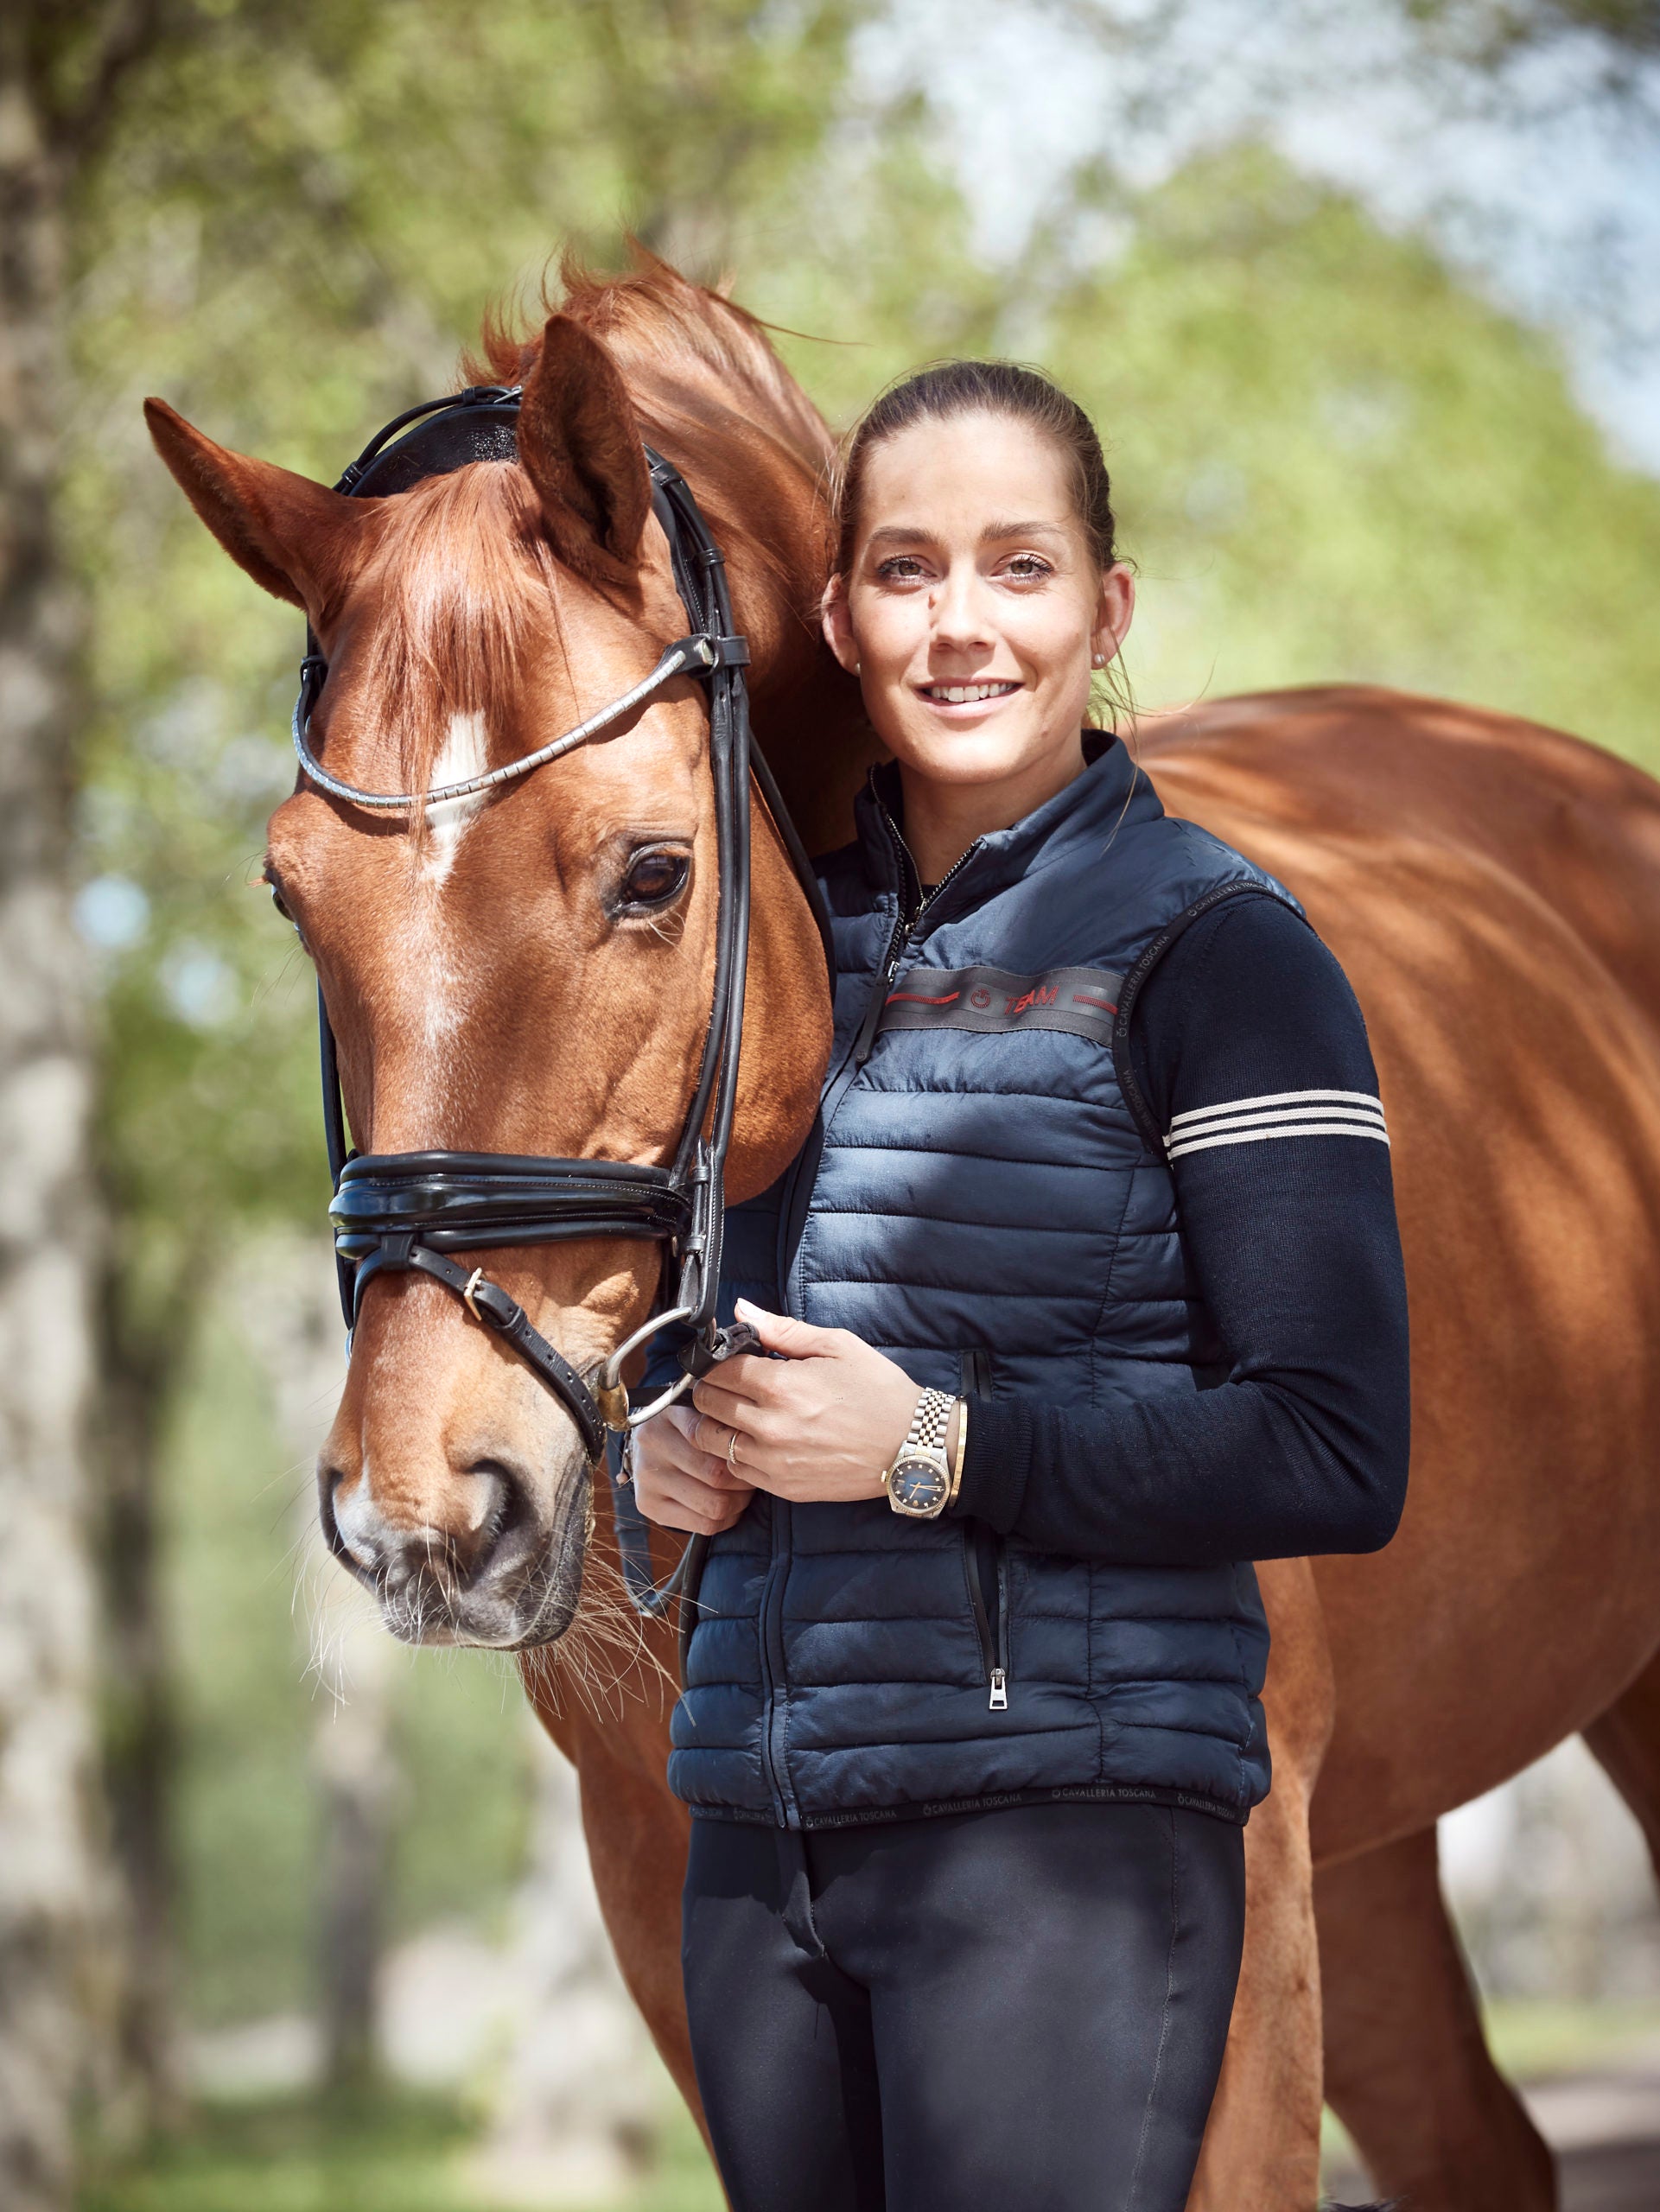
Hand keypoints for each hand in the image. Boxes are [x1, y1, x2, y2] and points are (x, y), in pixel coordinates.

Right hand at [628, 1400, 754, 1535]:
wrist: (651, 1443)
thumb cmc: (689, 1425)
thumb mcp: (703, 1409)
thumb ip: (724, 1416)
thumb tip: (756, 1436)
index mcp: (669, 1412)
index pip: (713, 1437)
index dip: (741, 1449)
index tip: (753, 1450)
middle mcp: (651, 1443)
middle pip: (717, 1475)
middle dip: (744, 1479)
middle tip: (754, 1474)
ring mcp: (646, 1476)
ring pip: (715, 1504)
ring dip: (738, 1502)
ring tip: (743, 1491)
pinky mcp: (648, 1504)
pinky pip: (704, 1524)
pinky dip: (726, 1519)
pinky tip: (728, 1505)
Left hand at [686, 1299, 922, 1505]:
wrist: (912, 1445)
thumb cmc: (878, 1391)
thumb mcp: (836, 1346)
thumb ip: (782, 1329)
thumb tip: (743, 1310)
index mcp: (780, 1385)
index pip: (717, 1370)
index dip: (715, 1361)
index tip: (724, 1360)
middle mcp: (769, 1426)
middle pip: (708, 1404)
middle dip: (710, 1388)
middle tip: (727, 1383)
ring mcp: (773, 1461)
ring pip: (711, 1440)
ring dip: (714, 1423)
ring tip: (734, 1412)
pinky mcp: (781, 1487)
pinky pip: (734, 1469)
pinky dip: (733, 1452)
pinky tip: (753, 1440)